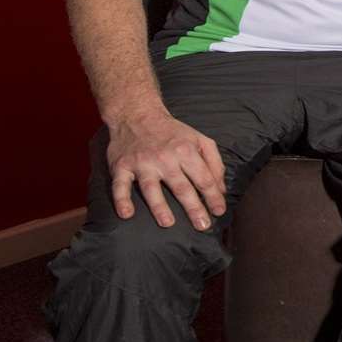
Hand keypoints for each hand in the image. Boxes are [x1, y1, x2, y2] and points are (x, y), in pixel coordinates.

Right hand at [106, 110, 226, 230]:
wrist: (138, 115)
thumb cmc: (173, 132)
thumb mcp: (200, 140)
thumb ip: (214, 163)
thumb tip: (221, 189)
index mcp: (186, 151)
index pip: (203, 178)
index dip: (213, 197)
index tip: (219, 212)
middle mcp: (165, 158)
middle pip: (181, 187)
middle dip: (194, 208)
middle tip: (202, 226)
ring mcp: (142, 163)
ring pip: (151, 188)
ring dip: (159, 207)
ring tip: (168, 224)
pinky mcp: (122, 166)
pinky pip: (120, 185)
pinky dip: (121, 200)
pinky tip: (126, 214)